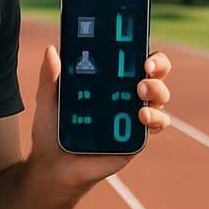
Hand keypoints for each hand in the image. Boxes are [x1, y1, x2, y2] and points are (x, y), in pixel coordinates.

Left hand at [28, 45, 171, 186]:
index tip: (135, 41)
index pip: (130, 56)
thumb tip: (50, 50)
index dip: (138, 45)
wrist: (54, 168)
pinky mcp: (137, 137)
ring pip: (160, 95)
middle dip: (158, 64)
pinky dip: (156, 117)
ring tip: (141, 93)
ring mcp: (133, 115)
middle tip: (146, 67)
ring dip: (157, 89)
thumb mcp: (47, 101)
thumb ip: (49, 78)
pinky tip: (143, 116)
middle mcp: (125, 94)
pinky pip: (158, 123)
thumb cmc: (52, 131)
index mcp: (107, 80)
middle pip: (154, 72)